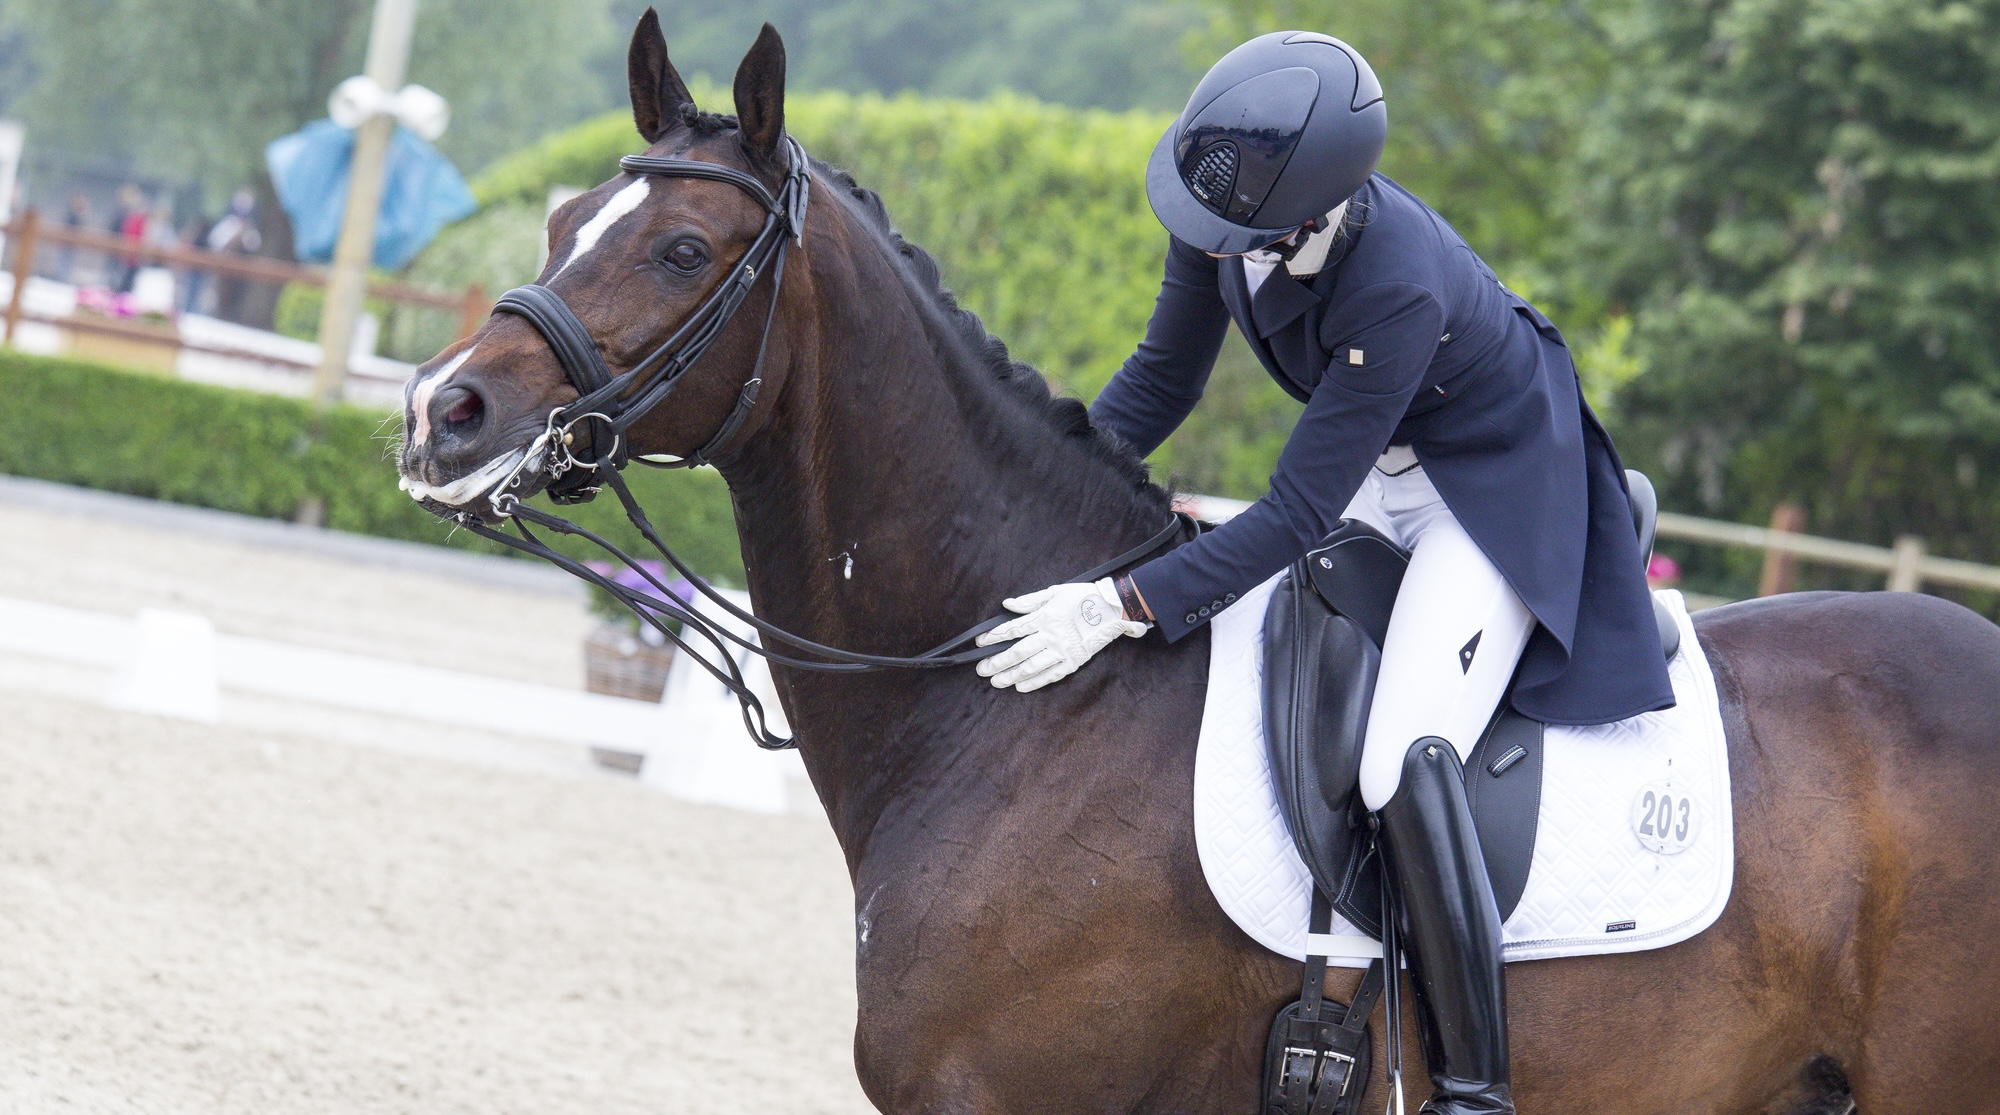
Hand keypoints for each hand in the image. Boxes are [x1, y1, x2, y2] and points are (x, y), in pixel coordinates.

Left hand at [974, 578, 1148, 691]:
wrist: (1113, 610)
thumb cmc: (1084, 597)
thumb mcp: (1055, 592)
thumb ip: (1030, 601)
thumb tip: (1008, 605)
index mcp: (1045, 617)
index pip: (1013, 629)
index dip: (994, 637)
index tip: (980, 643)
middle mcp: (1051, 636)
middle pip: (1018, 652)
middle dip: (997, 662)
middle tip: (981, 670)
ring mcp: (1062, 651)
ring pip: (1031, 667)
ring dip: (1011, 675)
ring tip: (996, 682)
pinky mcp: (1073, 662)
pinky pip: (1050, 675)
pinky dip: (1034, 683)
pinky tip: (1020, 687)